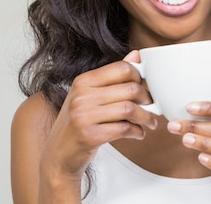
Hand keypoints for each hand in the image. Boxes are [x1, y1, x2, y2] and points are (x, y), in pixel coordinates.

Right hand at [40, 51, 156, 181]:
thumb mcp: (90, 95)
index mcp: (83, 81)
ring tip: (150, 122)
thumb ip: (113, 75)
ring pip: (129, 109)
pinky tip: (138, 133)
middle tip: (152, 106)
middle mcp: (82, 96)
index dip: (140, 77)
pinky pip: (124, 129)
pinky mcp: (89, 136)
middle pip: (130, 89)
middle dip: (147, 98)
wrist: (58, 154)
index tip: (146, 86)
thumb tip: (137, 55)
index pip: (122, 68)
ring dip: (146, 117)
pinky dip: (137, 131)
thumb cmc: (78, 123)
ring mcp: (83, 116)